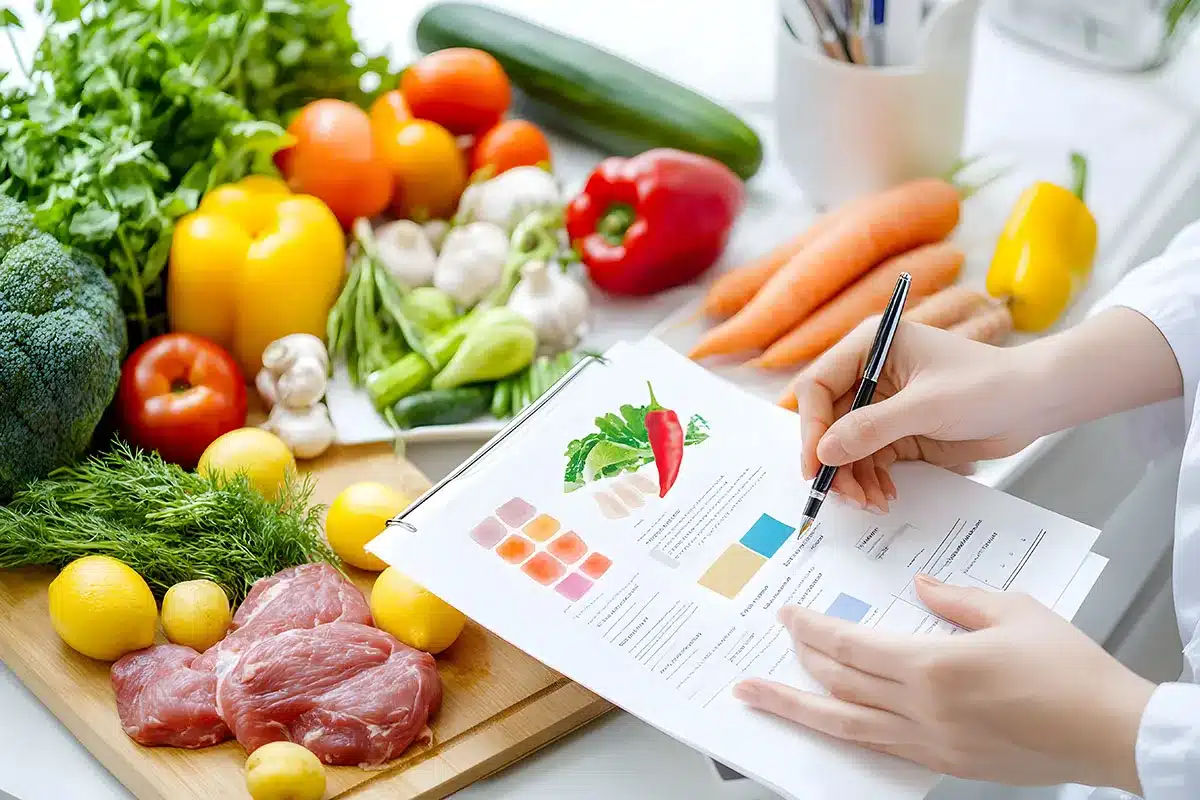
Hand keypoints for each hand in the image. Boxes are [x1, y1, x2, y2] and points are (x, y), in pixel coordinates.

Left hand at [733, 576, 1154, 792]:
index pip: (851, 647)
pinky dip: (848, 733)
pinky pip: (882, 747)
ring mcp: (932, 744)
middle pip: (840, 686)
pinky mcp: (947, 764)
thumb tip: (922, 589)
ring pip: (848, 726)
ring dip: (800, 710)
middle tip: (764, 653)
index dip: (812, 630)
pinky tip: (833, 723)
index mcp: (933, 667)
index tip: (787, 616)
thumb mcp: (1012, 610)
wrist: (1111, 732)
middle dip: (797, 665)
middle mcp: (923, 710)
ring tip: (760, 700)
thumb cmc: (1070, 670)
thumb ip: (956, 599)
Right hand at [793, 320, 1045, 511]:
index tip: (815, 465)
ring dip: (851, 477)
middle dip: (832, 460)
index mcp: (871, 347)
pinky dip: (870, 480)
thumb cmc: (989, 386)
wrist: (1037, 402)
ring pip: (845, 446)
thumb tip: (823, 453)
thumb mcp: (927, 407)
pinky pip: (868, 459)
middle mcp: (870, 373)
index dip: (811, 427)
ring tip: (869, 502)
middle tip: (840, 495)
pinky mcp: (898, 430)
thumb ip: (871, 428)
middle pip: (827, 422)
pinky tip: (883, 496)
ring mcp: (882, 404)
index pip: (817, 386)